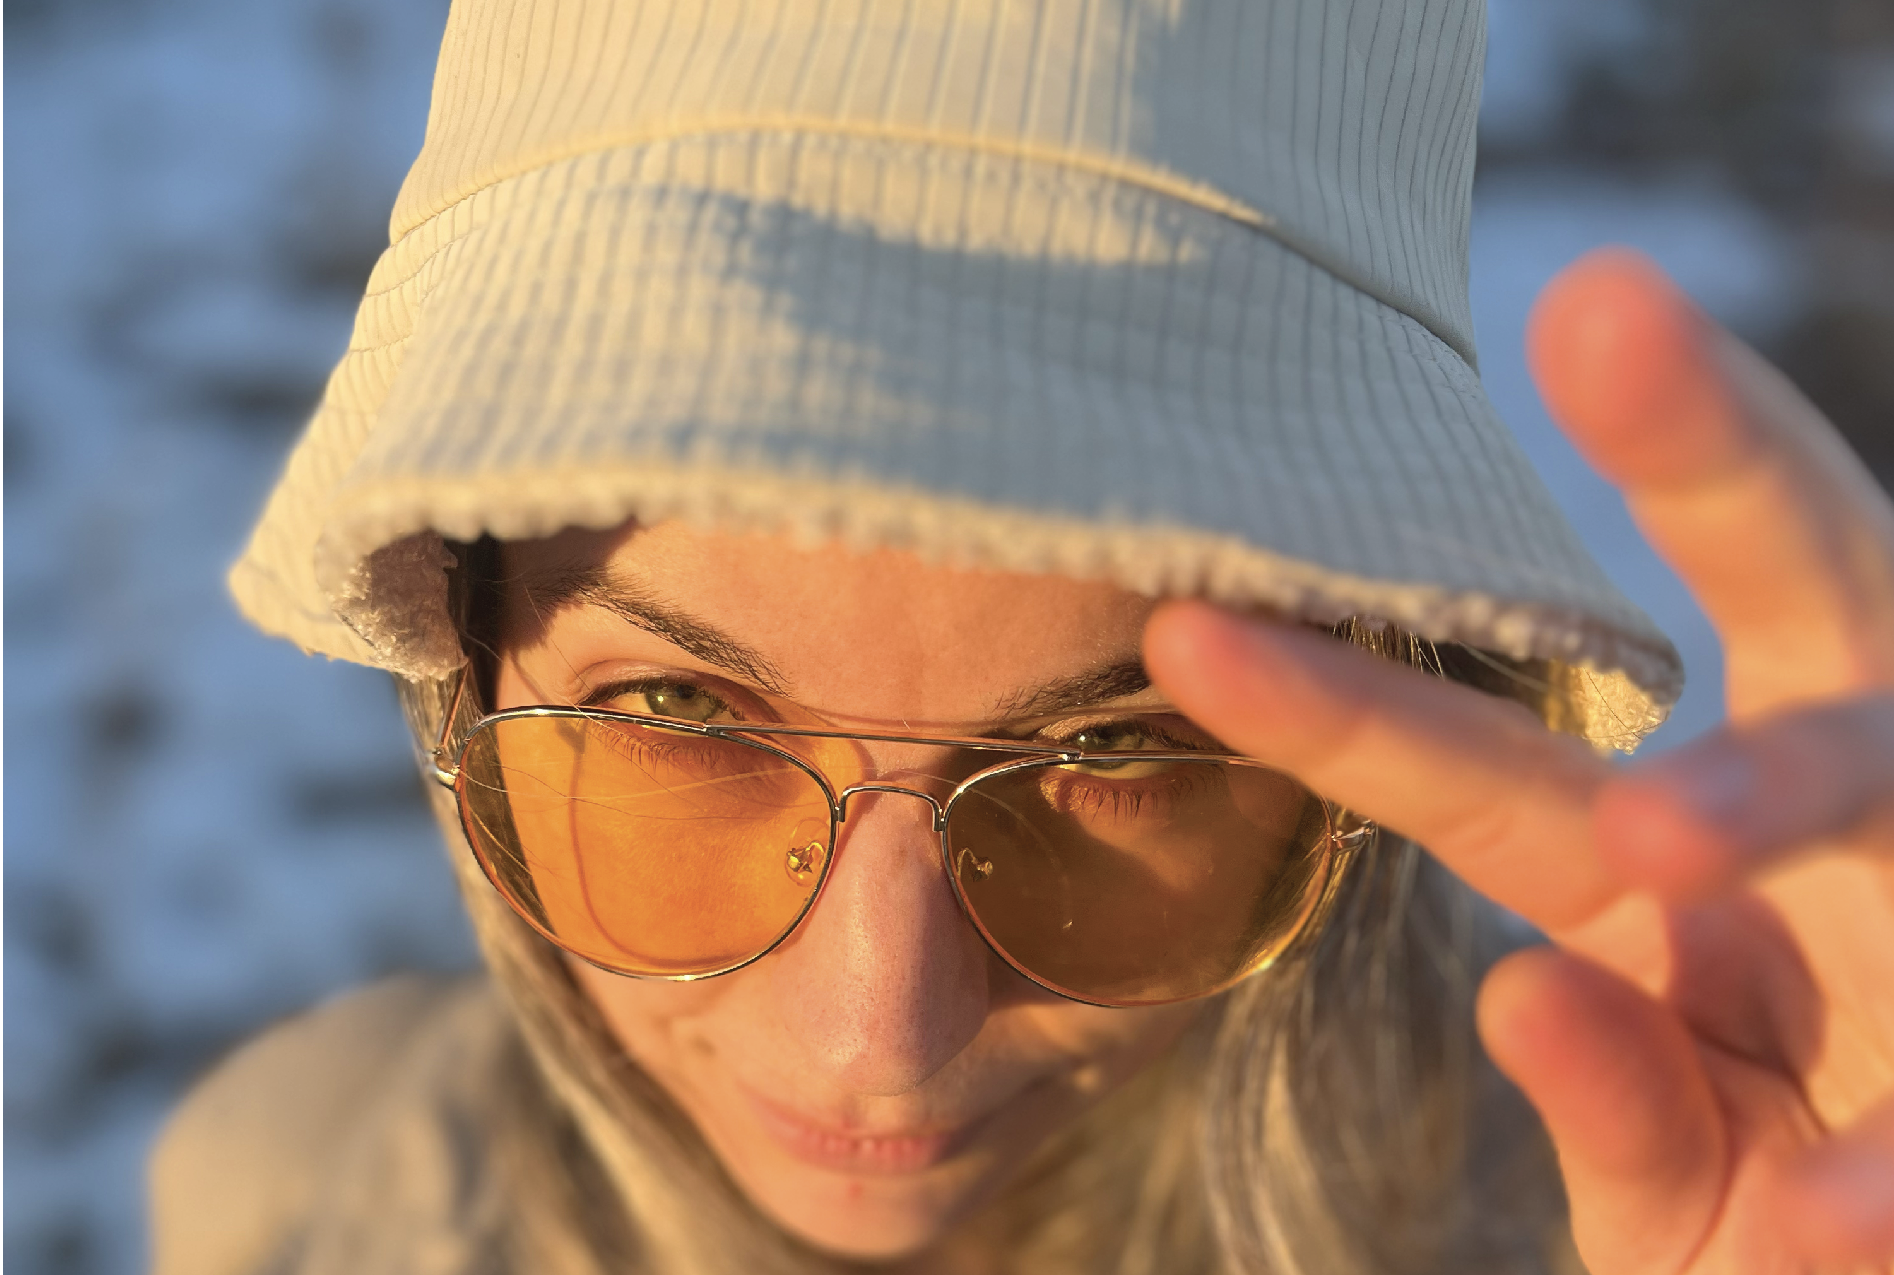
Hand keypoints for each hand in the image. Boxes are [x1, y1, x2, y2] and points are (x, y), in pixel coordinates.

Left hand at [1144, 250, 1893, 1272]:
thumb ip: (1611, 1099)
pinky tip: (1833, 1220)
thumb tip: (1527, 997)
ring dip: (1775, 782)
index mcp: (1667, 866)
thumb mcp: (1675, 1183)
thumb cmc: (1794, 1208)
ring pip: (1881, 763)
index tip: (1189, 625)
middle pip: (1789, 583)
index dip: (1344, 704)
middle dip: (1704, 447)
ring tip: (1655, 840)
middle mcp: (1817, 833)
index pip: (1483, 768)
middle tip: (1595, 300)